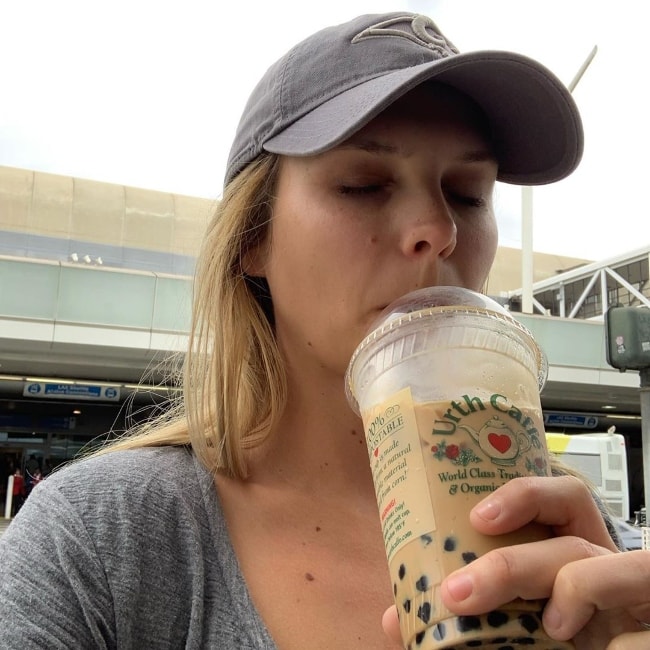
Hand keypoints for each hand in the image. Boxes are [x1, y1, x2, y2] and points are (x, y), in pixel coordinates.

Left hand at [382, 475, 649, 648]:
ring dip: (570, 589)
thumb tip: (395, 618)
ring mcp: (633, 590)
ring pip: (600, 566)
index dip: (522, 496)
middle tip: (458, 595)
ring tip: (550, 629)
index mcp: (569, 550)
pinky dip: (620, 638)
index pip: (560, 499)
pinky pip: (640, 616)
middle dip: (510, 564)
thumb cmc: (559, 630)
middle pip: (566, 536)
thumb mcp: (510, 618)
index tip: (477, 517)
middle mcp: (604, 562)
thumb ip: (463, 609)